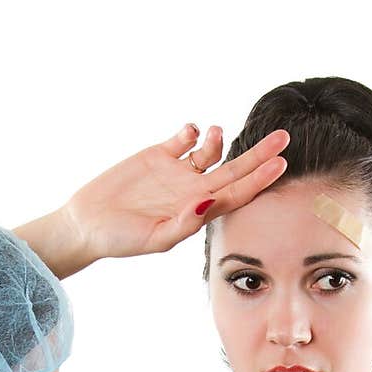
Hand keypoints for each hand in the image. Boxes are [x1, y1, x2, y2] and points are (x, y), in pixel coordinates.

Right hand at [60, 123, 288, 263]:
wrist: (88, 224)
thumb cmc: (120, 240)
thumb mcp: (154, 238)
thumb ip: (184, 223)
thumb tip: (209, 202)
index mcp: (197, 212)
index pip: (237, 194)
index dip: (260, 180)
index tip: (281, 165)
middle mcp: (192, 191)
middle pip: (234, 170)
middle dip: (259, 154)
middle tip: (284, 137)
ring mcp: (177, 172)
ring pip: (211, 152)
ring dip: (219, 140)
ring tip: (215, 133)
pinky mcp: (158, 155)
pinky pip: (184, 139)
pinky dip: (193, 131)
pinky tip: (192, 131)